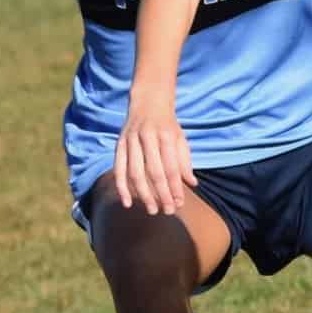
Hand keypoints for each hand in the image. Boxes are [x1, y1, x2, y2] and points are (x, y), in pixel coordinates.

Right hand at [112, 95, 196, 214]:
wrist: (148, 101)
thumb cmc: (168, 125)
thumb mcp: (181, 138)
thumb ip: (185, 161)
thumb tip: (192, 183)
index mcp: (166, 135)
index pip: (171, 167)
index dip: (175, 187)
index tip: (179, 203)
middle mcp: (147, 137)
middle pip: (154, 172)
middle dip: (161, 194)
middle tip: (168, 211)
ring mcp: (131, 140)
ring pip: (135, 172)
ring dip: (143, 194)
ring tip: (152, 210)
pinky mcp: (119, 144)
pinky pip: (119, 169)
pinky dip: (121, 187)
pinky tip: (127, 202)